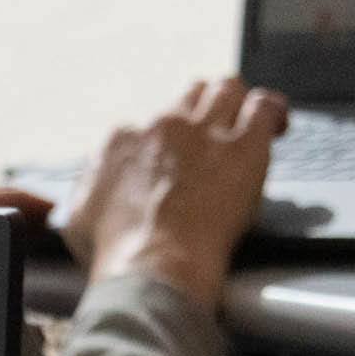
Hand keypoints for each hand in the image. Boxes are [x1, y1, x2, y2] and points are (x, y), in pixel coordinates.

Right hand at [58, 78, 288, 308]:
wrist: (153, 265)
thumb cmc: (116, 252)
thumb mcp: (78, 219)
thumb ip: (87, 190)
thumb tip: (91, 186)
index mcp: (121, 140)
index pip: (145, 124)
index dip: (162, 141)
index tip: (169, 161)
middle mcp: (162, 125)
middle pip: (189, 96)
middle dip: (201, 111)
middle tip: (211, 135)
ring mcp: (205, 131)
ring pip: (227, 89)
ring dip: (236, 104)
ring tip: (245, 122)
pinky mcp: (244, 146)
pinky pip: (265, 106)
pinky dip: (272, 112)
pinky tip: (276, 126)